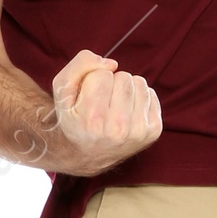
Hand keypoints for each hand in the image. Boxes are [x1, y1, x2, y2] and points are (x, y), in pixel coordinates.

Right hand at [49, 49, 162, 174]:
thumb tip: (112, 64)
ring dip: (126, 89)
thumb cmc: (73, 115)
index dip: (93, 80)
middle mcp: (117, 129)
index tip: (87, 97)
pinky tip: (127, 112)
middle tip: (101, 102)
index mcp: (92, 120)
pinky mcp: (153, 131)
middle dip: (111, 83)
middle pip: (123, 77)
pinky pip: (151, 94)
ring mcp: (138, 132)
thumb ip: (81, 65)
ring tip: (114, 106)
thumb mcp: (63, 89)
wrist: (86, 153)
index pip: (102, 75)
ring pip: (140, 83)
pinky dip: (139, 98)